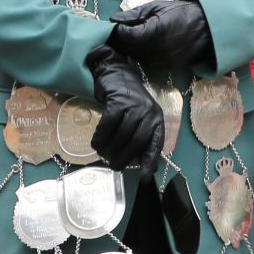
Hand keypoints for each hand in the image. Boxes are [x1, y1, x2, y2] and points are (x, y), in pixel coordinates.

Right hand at [84, 45, 161, 168]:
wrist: (117, 75)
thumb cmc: (129, 103)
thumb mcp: (141, 119)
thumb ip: (143, 139)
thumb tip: (145, 167)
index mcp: (157, 119)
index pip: (156, 143)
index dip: (151, 161)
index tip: (144, 177)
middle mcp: (148, 112)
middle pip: (137, 142)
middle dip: (124, 158)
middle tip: (113, 166)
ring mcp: (134, 105)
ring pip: (121, 134)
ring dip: (110, 149)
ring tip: (103, 155)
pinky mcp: (118, 100)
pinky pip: (108, 124)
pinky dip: (101, 137)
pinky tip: (96, 143)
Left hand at [106, 0, 214, 71]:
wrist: (206, 28)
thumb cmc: (181, 12)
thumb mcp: (157, 7)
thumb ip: (134, 15)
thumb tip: (113, 19)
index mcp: (155, 31)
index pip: (126, 36)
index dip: (117, 31)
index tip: (114, 25)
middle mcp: (157, 50)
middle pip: (128, 49)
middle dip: (120, 41)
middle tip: (115, 32)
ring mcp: (162, 61)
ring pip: (135, 57)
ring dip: (129, 49)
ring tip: (128, 38)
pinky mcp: (166, 67)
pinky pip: (146, 62)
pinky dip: (140, 55)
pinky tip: (141, 45)